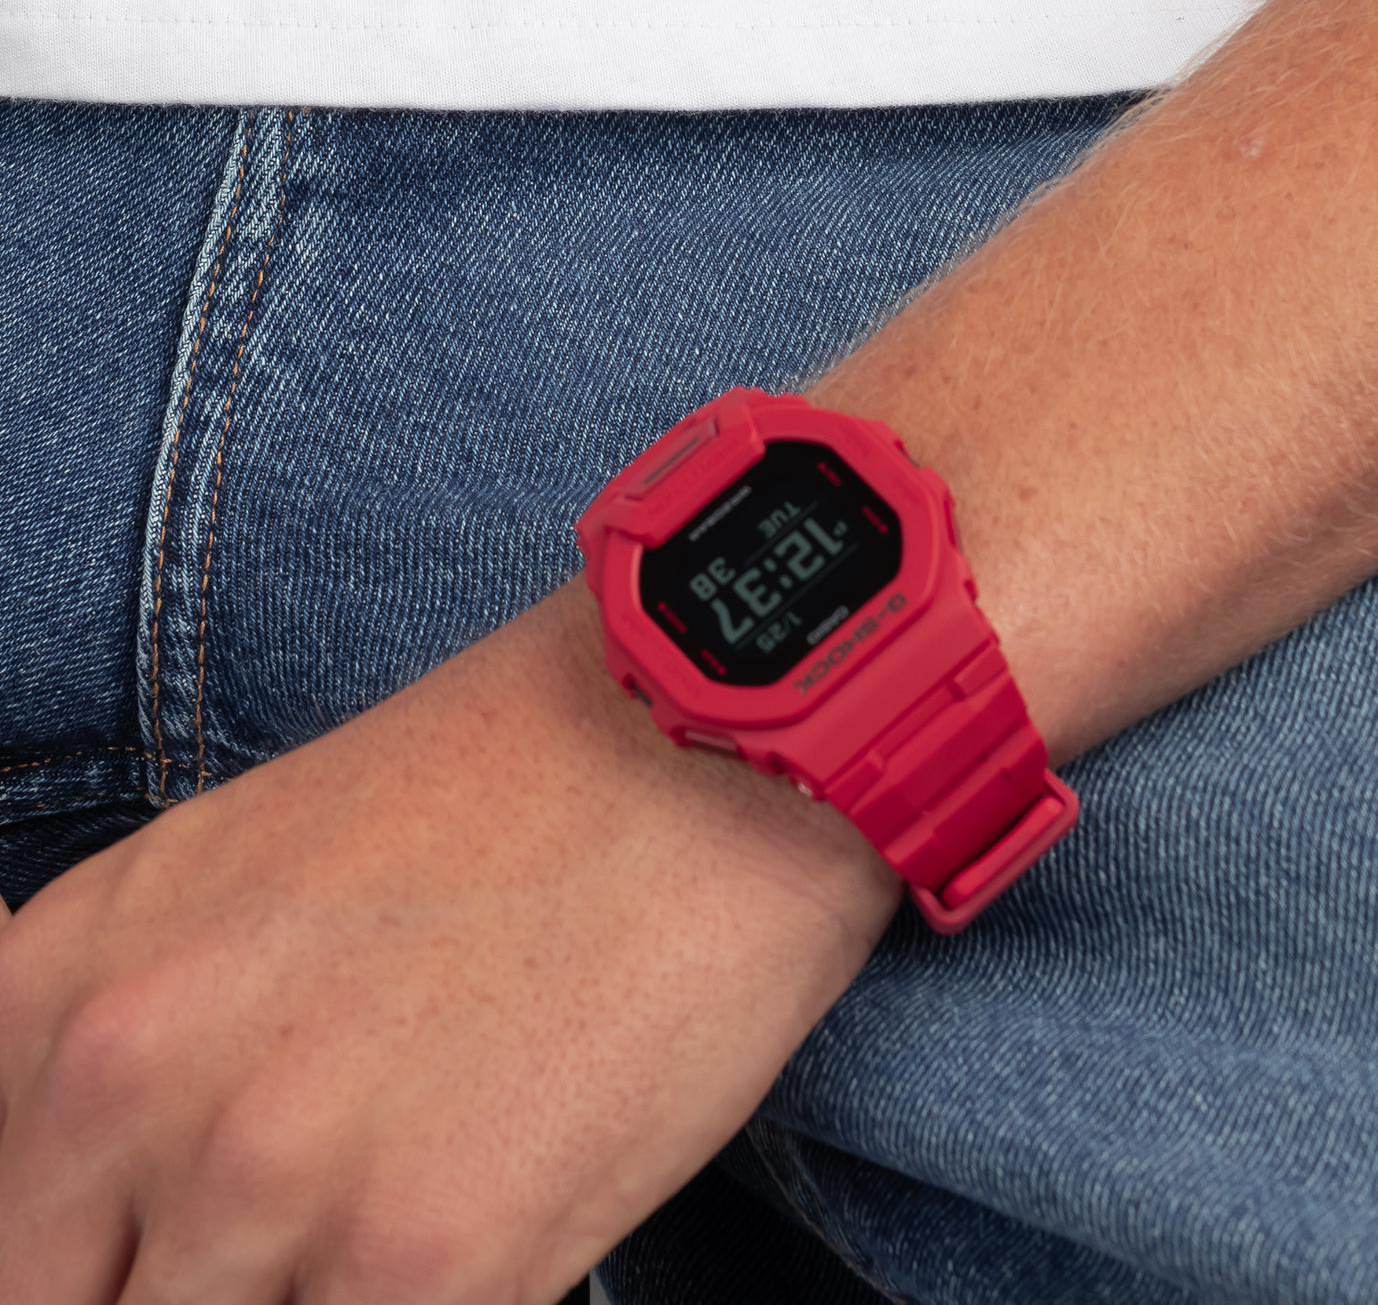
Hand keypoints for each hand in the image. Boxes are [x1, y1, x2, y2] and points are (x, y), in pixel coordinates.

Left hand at [0, 579, 900, 1302]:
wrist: (706, 731)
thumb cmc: (507, 786)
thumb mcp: (237, 879)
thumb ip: (134, 1055)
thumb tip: (115, 1220)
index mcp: (61, 983)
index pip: (6, 1247)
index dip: (101, 1268)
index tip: (174, 1255)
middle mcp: (127, 1086)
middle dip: (187, 1290)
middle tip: (310, 1240)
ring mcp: (270, 1181)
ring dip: (323, 1295)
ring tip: (406, 1210)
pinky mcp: (428, 1260)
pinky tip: (486, 1229)